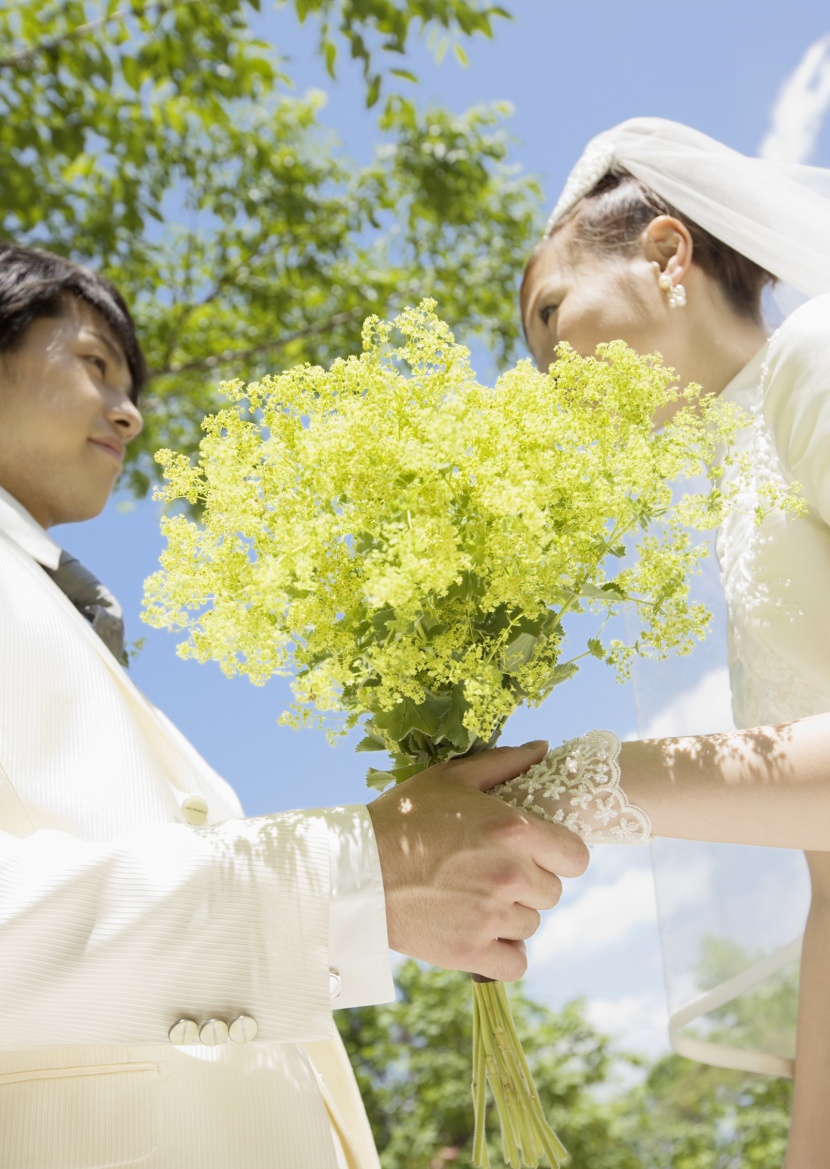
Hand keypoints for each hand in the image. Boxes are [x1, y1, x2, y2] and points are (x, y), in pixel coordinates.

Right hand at [367, 741, 588, 980]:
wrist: (355, 870)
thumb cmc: (403, 817)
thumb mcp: (451, 779)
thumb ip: (503, 762)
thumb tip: (543, 747)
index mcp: (513, 830)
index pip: (576, 856)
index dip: (559, 853)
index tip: (536, 852)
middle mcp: (510, 875)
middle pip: (552, 892)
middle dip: (530, 882)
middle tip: (492, 870)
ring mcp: (491, 917)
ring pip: (532, 924)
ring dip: (512, 914)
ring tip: (474, 896)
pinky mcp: (471, 953)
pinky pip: (516, 962)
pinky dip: (503, 952)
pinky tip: (480, 931)